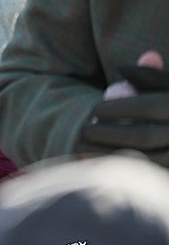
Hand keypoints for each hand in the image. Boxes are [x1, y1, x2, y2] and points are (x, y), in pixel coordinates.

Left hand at [78, 51, 168, 165]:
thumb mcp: (168, 87)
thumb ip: (150, 76)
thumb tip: (122, 68)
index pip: (149, 107)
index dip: (119, 108)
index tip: (95, 109)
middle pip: (144, 136)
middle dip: (110, 133)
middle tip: (84, 130)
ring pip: (145, 160)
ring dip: (111, 155)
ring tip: (83, 149)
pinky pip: (147, 176)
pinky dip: (122, 172)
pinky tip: (98, 167)